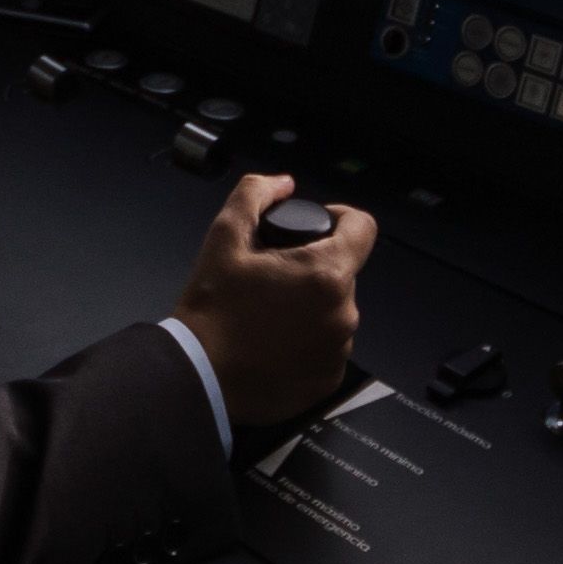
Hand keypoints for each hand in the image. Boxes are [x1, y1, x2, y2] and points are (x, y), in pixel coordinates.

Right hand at [172, 171, 376, 424]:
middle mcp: (343, 314)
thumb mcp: (224, 237)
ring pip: (335, 311)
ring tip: (270, 312)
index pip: (363, 228)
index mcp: (326, 274)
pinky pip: (328, 347)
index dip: (341, 218)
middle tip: (273, 276)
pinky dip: (307, 340)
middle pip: (343, 273)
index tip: (314, 227)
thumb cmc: (212, 309)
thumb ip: (255, 194)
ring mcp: (338, 351)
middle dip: (314, 268)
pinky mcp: (328, 379)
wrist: (199, 376)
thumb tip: (283, 184)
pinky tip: (274, 342)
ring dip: (312, 306)